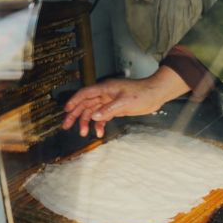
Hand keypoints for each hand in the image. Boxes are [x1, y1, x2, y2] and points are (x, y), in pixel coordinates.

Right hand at [62, 66, 189, 136]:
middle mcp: (104, 94)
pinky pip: (103, 116)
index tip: (66, 110)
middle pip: (85, 104)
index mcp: (105, 89)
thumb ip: (108, 110)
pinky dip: (99, 124)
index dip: (74, 101)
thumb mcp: (124, 103)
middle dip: (75, 115)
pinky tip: (98, 133)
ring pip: (93, 112)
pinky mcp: (115, 109)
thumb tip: (94, 117)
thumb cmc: (142, 94)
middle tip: (66, 126)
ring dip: (87, 122)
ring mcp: (109, 102)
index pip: (84, 94)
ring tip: (83, 133)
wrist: (156, 95)